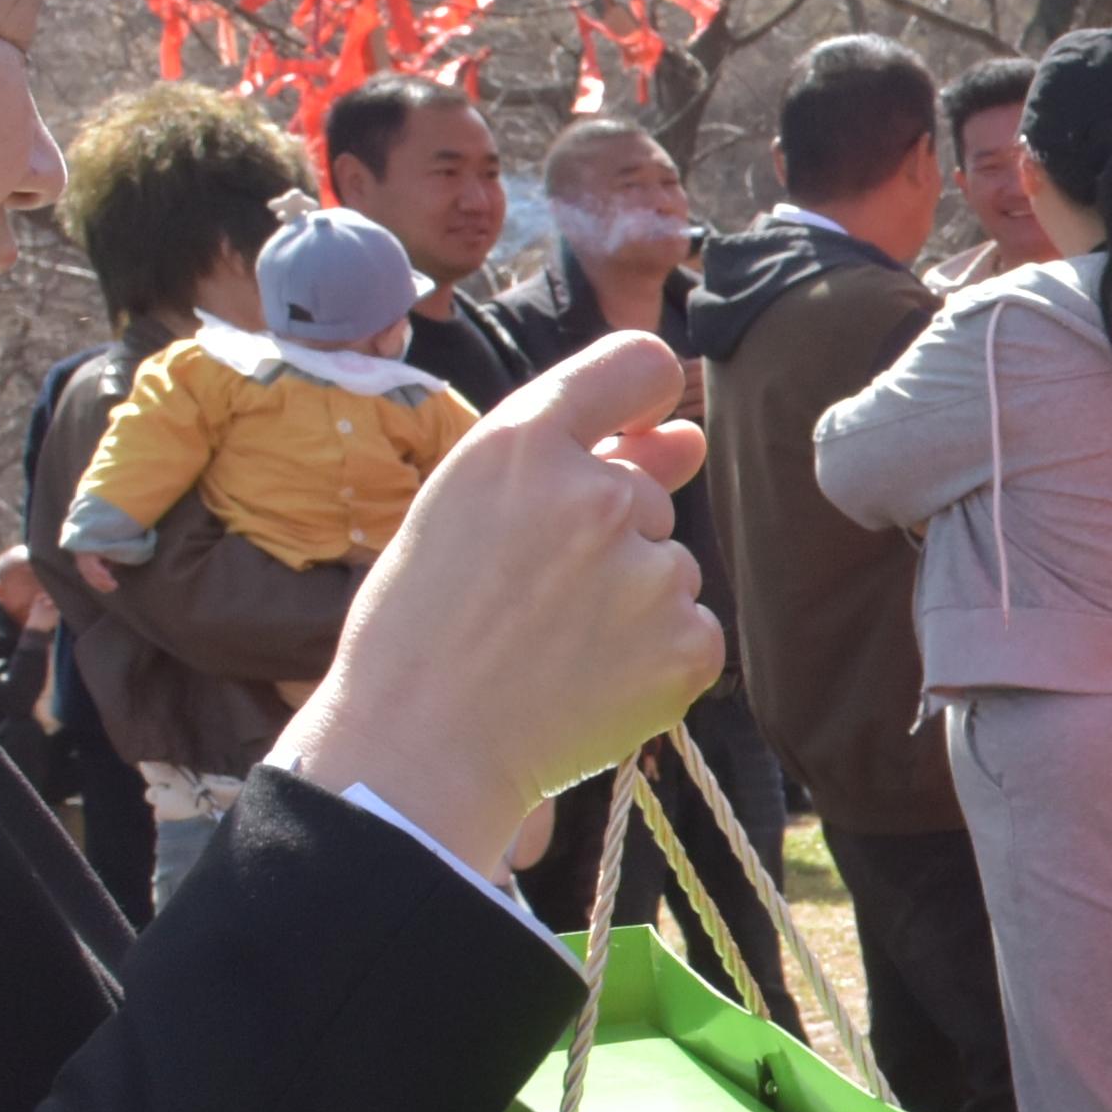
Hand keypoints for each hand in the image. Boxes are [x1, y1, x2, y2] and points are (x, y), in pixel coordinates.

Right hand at [278, 333, 720, 877]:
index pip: (636, 363)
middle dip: (606, 539)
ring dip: (630, 601)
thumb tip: (690, 436)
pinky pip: (692, 631)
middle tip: (524, 601)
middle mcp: (600, 494)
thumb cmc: (425, 625)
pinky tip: (588, 681)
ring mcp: (651, 572)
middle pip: (645, 496)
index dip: (639, 396)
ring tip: (546, 647)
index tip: (632, 431)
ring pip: (668, 567)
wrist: (420, 749)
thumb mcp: (469, 509)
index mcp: (525, 442)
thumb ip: (587, 458)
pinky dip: (655, 658)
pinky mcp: (688, 644)